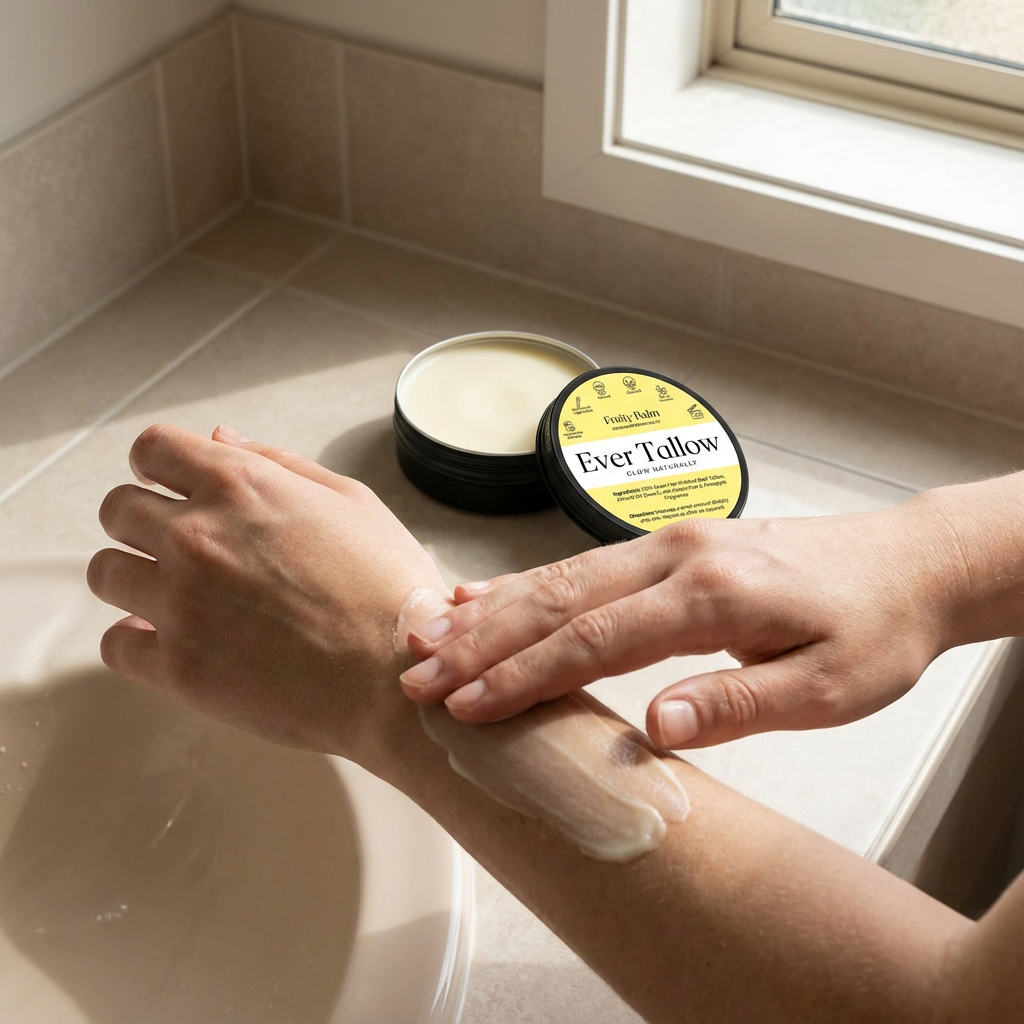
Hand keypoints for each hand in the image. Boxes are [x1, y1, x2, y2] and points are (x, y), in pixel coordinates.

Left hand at [88, 423, 443, 763]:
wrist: (396, 677)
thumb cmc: (388, 588)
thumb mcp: (352, 502)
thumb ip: (279, 463)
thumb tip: (220, 438)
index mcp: (239, 486)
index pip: (151, 449)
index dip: (157, 466)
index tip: (169, 486)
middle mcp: (196, 536)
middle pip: (117, 510)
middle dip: (142, 521)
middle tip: (180, 547)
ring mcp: (180, 603)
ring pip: (105, 573)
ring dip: (135, 579)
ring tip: (177, 597)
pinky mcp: (176, 667)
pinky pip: (116, 645)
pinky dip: (137, 641)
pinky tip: (172, 641)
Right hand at [400, 504, 968, 747]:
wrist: (907, 565)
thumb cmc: (874, 629)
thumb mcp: (830, 686)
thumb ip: (740, 704)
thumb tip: (653, 723)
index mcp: (714, 593)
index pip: (596, 637)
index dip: (525, 674)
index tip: (469, 704)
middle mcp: (679, 556)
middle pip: (560, 598)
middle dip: (483, 641)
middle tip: (418, 673)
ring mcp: (670, 542)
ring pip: (561, 575)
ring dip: (492, 608)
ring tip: (428, 633)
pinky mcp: (670, 544)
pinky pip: (583, 563)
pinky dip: (528, 581)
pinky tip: (488, 594)